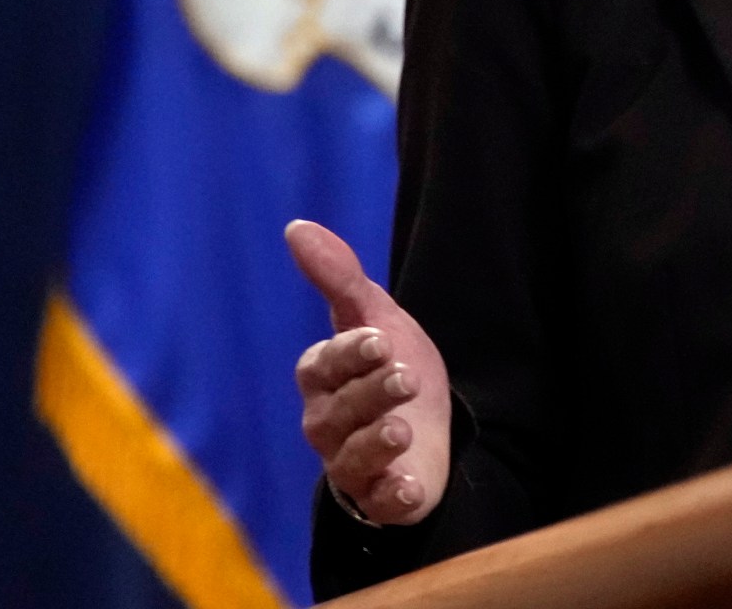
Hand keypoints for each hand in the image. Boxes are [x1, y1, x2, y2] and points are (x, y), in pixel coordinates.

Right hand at [286, 219, 450, 524]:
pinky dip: (393, 497)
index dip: (350, 354)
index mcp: (322, 380)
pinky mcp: (381, 499)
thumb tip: (296, 227)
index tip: (380, 340)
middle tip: (405, 378)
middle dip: (372, 394)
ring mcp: (352, 466)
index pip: (323, 367)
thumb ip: (338, 277)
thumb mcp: (374, 318)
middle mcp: (327, 425)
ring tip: (402, 428)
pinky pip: (379, 504)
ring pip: (353, 458)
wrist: (435, 426)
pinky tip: (409, 486)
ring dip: (377, 443)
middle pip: (338, 413)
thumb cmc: (392, 366)